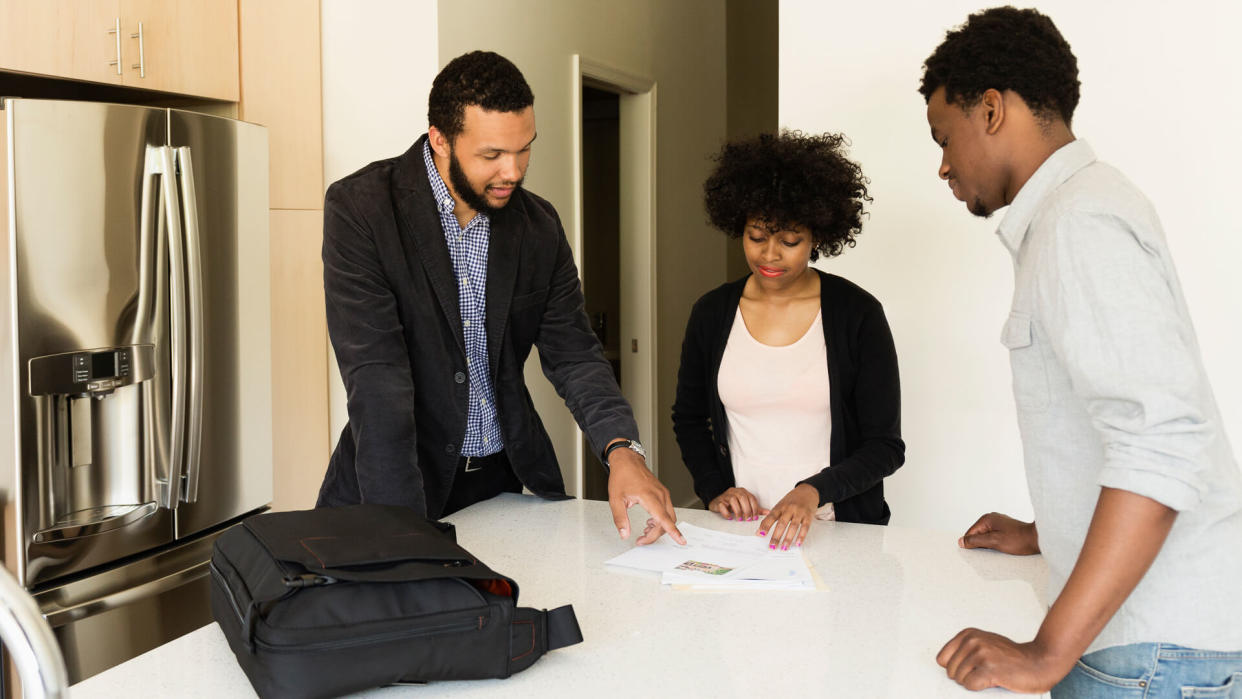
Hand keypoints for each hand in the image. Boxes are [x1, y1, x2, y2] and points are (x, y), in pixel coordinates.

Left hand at [607, 448, 685, 545]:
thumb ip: (620, 518)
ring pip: (669, 516)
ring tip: (645, 531)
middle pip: (667, 521)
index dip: (672, 531)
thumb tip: (624, 534)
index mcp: (649, 496)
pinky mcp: (662, 493)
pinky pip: (667, 510)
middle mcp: (660, 494)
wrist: (627, 460)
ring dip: (659, 527)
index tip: (681, 541)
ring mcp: (663, 493)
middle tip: (642, 540)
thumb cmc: (622, 476)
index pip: (663, 518)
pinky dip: (661, 519)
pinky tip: (650, 522)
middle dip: (656, 534)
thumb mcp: (615, 499)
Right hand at [708, 487, 768, 521]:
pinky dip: (726, 513)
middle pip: (742, 498)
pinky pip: (722, 505)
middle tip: (747, 519)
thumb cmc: (732, 505)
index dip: (754, 508)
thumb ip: (755, 508)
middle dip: (747, 510)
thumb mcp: (744, 505)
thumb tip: (768, 512)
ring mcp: (725, 496)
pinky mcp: (718, 501)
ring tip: (739, 519)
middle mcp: (734, 491)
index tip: (755, 518)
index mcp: (742, 491)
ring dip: (737, 511)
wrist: (717, 503)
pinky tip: (729, 518)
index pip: (751, 498)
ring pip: (733, 500)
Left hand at [757, 483, 818, 550]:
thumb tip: (760, 531)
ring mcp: (799, 512)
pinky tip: (797, 543)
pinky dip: (801, 536)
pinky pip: (805, 527)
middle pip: (781, 523)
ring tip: (784, 548)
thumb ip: (771, 517)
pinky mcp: (808, 516)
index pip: (771, 517)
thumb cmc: (791, 500)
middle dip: (776, 536)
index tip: (760, 535)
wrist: (807, 491)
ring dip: (788, 538)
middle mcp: (789, 509)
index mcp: (780, 506)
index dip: (765, 526)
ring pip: (793, 526)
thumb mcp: (780, 505)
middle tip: (772, 546)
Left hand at [937, 628, 1074, 692]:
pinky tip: (993, 681)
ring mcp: (981, 654)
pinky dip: (979, 688)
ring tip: (991, 675)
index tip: (968, 669)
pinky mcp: (989, 669)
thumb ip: (964, 650)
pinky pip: (969, 685)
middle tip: (984, 673)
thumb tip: (943, 663)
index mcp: (969, 634)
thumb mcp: (985, 644)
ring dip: (974, 682)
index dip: (955, 668)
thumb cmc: (1013, 657)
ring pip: (959, 679)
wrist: (1040, 662)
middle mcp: (973, 641)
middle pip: (950, 671)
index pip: (942, 658)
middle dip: (965, 676)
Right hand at [959, 512, 1039, 554]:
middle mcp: (992, 518)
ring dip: (989, 544)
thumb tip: (961, 541)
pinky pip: (994, 537)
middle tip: (992, 550)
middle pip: (978, 534)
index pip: (970, 533)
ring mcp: (999, 523)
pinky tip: (1003, 547)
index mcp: (987, 519)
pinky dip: (996, 543)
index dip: (972, 544)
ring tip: (1000, 548)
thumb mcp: (994, 542)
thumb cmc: (1019, 540)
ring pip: (986, 536)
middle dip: (982, 544)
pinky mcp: (1005, 528)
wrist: (1038, 539)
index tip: (978, 553)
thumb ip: (976, 541)